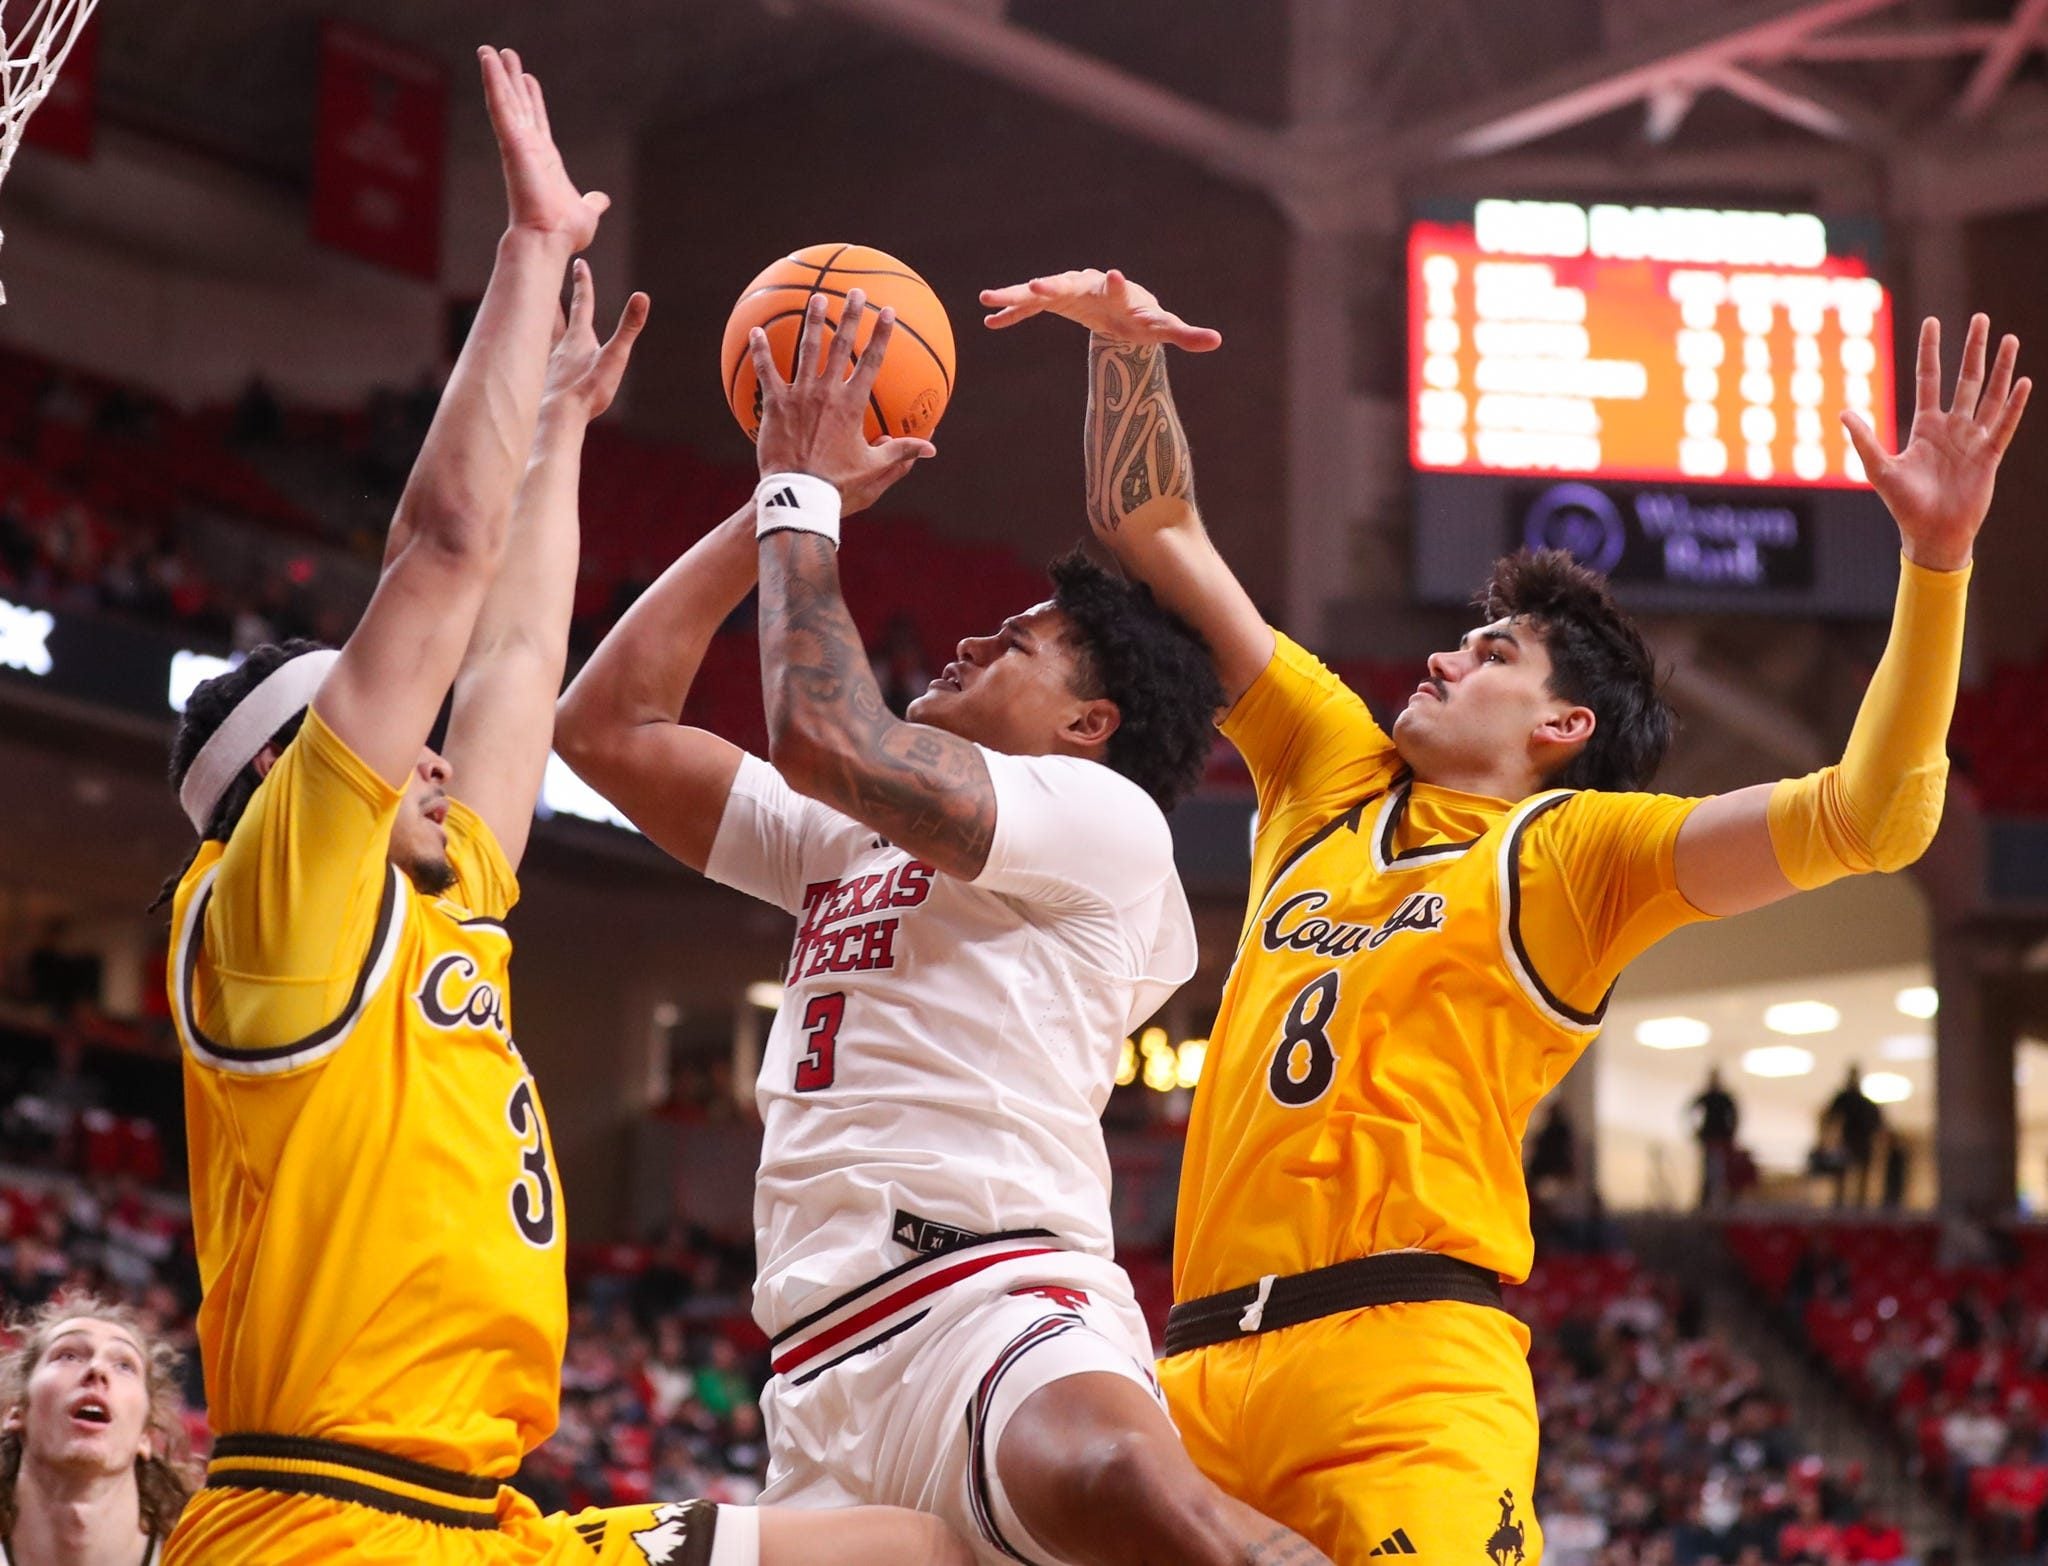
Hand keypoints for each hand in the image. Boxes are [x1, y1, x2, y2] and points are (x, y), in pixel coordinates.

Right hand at [478, 46, 608, 249]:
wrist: (550, 239)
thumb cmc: (565, 232)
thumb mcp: (587, 211)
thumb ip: (592, 202)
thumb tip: (601, 199)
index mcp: (545, 160)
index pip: (537, 121)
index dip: (532, 99)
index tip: (529, 78)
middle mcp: (529, 148)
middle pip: (518, 104)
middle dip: (512, 79)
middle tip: (504, 54)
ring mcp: (518, 143)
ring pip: (505, 100)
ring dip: (497, 73)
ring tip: (488, 49)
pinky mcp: (511, 142)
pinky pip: (500, 105)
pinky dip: (493, 81)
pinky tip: (487, 60)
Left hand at [541, 260, 649, 423]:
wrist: (556, 418)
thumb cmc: (587, 390)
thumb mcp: (615, 357)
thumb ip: (629, 327)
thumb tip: (642, 296)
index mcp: (578, 338)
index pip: (582, 304)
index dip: (583, 283)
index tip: (579, 263)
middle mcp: (558, 345)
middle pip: (553, 311)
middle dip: (552, 290)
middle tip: (543, 272)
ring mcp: (544, 361)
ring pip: (537, 331)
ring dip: (536, 316)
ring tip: (528, 306)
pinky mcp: (537, 379)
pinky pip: (530, 356)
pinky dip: (527, 347)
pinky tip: (524, 353)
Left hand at [747, 290, 936, 514]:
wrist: (798, 497)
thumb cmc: (838, 487)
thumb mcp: (874, 471)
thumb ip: (901, 455)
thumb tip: (931, 448)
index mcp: (852, 405)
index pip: (872, 361)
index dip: (881, 334)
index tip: (887, 311)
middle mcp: (827, 392)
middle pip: (841, 345)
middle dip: (851, 316)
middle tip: (856, 292)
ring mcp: (799, 395)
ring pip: (807, 349)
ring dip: (814, 321)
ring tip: (818, 298)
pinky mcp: (775, 404)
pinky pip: (766, 371)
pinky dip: (761, 350)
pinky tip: (756, 330)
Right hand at [979, 268, 1220, 350]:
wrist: (1121, 306)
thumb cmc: (1143, 317)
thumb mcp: (1162, 329)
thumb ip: (1186, 334)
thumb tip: (1217, 341)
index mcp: (1117, 294)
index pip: (1116, 287)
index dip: (1114, 284)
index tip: (1111, 276)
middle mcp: (1088, 286)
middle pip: (1068, 284)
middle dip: (1051, 285)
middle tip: (1034, 285)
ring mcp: (1067, 292)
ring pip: (1038, 292)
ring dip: (1015, 295)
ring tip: (987, 297)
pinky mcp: (1052, 302)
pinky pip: (1028, 308)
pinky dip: (1011, 313)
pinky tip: (989, 320)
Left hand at [1844, 313, 2029, 571]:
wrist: (1932, 534)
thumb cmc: (1904, 505)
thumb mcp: (1880, 469)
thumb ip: (1865, 440)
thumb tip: (1843, 413)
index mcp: (1925, 427)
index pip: (1929, 379)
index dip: (1930, 351)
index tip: (1934, 322)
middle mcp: (1952, 428)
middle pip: (1965, 379)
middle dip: (1973, 349)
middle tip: (1981, 318)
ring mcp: (1973, 440)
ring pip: (1989, 395)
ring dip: (2000, 368)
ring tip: (2009, 339)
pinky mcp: (1989, 456)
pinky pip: (2003, 425)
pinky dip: (2012, 404)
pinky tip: (2021, 381)